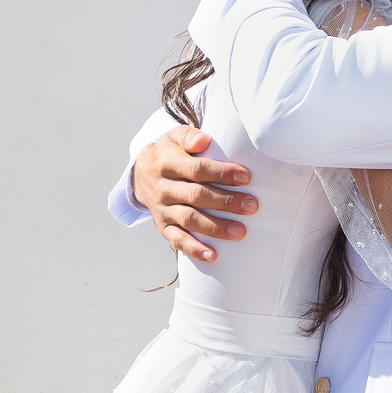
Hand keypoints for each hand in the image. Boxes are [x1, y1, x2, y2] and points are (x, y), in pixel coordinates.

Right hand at [133, 125, 257, 261]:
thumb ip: (189, 136)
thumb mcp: (174, 137)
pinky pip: (177, 240)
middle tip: (252, 206)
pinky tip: (213, 256)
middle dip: (226, 202)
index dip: (222, 173)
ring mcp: (163, 210)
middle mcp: (164, 189)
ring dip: (215, 228)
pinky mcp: (163, 227)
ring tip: (240, 232)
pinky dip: (194, 249)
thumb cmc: (168, 154)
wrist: (139, 174)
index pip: (197, 169)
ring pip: (190, 220)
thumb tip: (204, 140)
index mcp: (168, 164)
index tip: (245, 177)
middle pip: (196, 196)